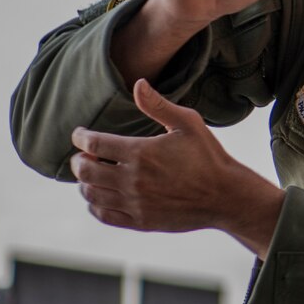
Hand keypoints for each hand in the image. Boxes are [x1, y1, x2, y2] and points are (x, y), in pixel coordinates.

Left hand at [70, 80, 284, 256]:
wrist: (226, 196)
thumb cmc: (208, 157)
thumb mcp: (188, 124)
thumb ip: (158, 105)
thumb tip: (138, 83)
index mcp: (141, 152)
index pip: (93, 143)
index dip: (80, 136)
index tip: (80, 134)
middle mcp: (132, 179)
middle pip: (85, 170)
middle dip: (78, 160)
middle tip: (83, 156)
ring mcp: (135, 202)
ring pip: (91, 193)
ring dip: (85, 182)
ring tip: (92, 175)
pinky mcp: (140, 220)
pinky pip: (104, 214)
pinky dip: (94, 205)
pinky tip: (100, 196)